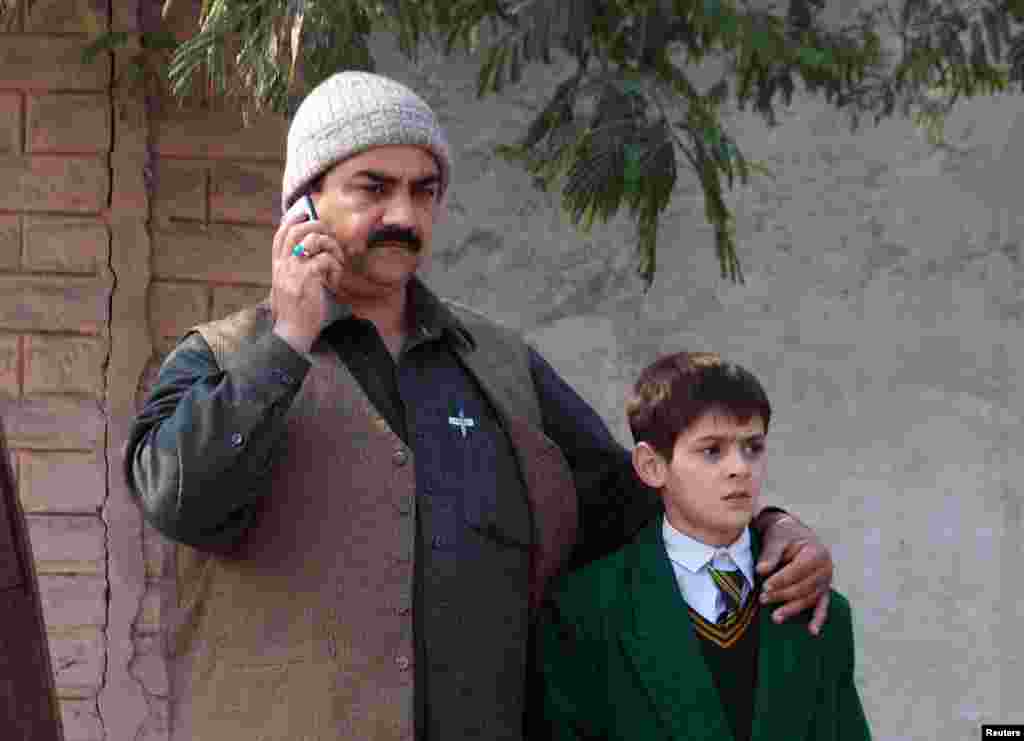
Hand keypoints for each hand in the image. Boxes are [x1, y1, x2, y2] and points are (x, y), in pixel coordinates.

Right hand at [270, 210, 345, 353]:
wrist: (294, 332)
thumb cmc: (298, 311)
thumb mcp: (291, 285)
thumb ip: (297, 267)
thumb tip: (314, 248)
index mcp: (278, 266)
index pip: (280, 235)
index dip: (292, 220)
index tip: (304, 213)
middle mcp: (283, 264)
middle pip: (297, 231)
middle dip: (317, 226)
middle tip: (330, 236)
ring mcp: (294, 269)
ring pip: (315, 240)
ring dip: (332, 247)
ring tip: (337, 263)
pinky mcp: (308, 276)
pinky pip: (326, 259)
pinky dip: (336, 268)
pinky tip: (335, 282)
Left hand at [755, 513, 833, 635]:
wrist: (794, 533)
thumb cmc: (784, 535)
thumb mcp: (776, 538)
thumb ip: (770, 554)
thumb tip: (761, 570)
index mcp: (816, 552)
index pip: (799, 570)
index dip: (782, 579)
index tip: (765, 586)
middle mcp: (826, 568)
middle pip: (804, 587)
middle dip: (783, 595)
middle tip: (762, 599)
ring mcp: (826, 581)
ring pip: (810, 599)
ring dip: (793, 609)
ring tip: (775, 617)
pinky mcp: (823, 590)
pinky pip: (823, 606)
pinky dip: (818, 619)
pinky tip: (812, 632)